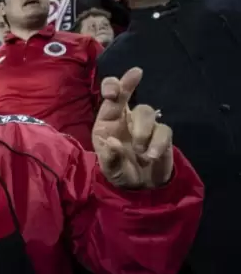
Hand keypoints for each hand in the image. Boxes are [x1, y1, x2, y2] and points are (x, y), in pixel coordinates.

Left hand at [92, 67, 173, 188]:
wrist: (140, 187)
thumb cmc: (119, 171)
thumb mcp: (109, 169)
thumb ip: (109, 157)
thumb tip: (113, 142)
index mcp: (109, 121)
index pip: (112, 96)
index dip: (113, 86)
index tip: (114, 91)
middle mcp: (127, 119)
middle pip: (134, 102)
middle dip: (133, 101)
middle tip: (135, 114)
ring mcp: (146, 126)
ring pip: (147, 113)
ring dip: (143, 132)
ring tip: (141, 154)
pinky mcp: (162, 135)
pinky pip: (164, 131)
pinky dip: (158, 143)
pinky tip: (151, 156)